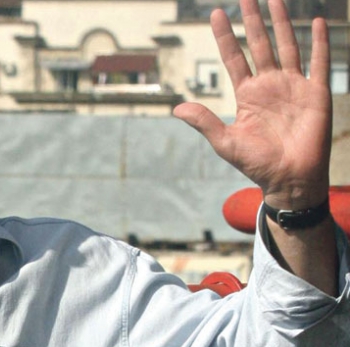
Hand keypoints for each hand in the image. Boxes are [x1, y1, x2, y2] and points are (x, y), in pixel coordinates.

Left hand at [174, 0, 330, 210]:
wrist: (289, 179)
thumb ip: (204, 123)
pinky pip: (318, 62)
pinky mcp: (316, 93)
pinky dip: (319, 42)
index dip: (225, 36)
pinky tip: (315, 21)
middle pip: (259, 44)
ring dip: (281, 23)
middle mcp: (269, 84)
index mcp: (247, 94)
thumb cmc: (257, 164)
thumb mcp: (225, 142)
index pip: (233, 57)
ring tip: (274, 0)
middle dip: (252, 20)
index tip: (216, 13)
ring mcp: (293, 86)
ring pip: (287, 46)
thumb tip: (177, 109)